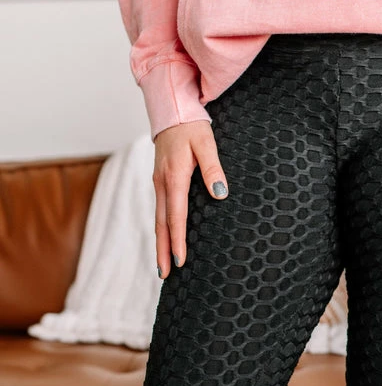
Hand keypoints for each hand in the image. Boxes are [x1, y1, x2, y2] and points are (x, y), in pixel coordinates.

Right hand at [153, 120, 228, 276]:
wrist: (171, 110)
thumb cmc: (191, 126)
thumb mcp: (206, 143)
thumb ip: (214, 168)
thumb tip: (220, 194)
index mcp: (174, 176)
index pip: (176, 215)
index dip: (178, 240)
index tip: (180, 260)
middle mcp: (162, 183)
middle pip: (161, 224)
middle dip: (163, 250)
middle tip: (165, 275)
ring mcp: (158, 183)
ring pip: (158, 219)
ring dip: (160, 244)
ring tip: (162, 266)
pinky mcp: (159, 182)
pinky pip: (160, 211)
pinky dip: (161, 229)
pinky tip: (165, 240)